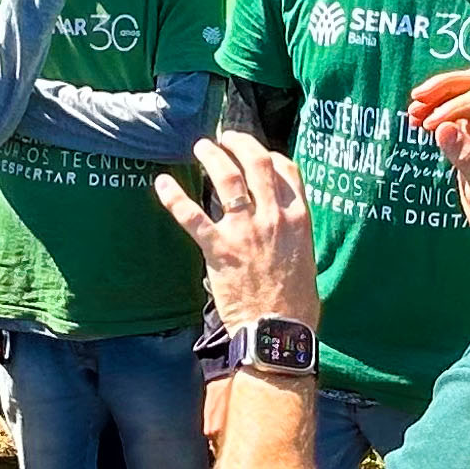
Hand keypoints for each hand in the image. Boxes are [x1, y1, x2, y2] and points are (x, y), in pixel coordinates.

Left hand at [157, 133, 321, 332]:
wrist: (278, 331)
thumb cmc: (295, 303)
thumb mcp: (306, 259)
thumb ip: (293, 236)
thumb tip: (283, 226)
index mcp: (298, 219)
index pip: (287, 171)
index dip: (271, 155)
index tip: (259, 153)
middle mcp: (274, 217)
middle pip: (257, 163)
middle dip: (239, 144)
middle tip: (225, 138)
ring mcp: (246, 230)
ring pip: (227, 178)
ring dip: (212, 156)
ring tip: (201, 147)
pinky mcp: (219, 248)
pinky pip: (192, 215)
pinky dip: (174, 197)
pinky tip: (162, 183)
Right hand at [409, 71, 469, 236]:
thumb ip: (465, 156)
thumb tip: (441, 128)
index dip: (454, 107)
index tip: (431, 125)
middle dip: (445, 87)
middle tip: (417, 97)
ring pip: (463, 93)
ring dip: (437, 97)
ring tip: (413, 110)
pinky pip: (454, 112)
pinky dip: (435, 112)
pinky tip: (417, 120)